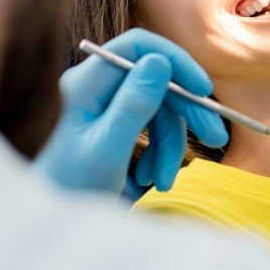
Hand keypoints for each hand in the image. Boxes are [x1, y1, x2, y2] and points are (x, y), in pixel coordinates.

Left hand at [35, 28, 227, 195]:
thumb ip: (133, 105)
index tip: (203, 89)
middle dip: (186, 112)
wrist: (53, 222)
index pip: (138, 47)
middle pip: (156, 80)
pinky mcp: (117, 122)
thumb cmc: (69, 189)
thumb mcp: (106, 150)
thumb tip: (160, 60)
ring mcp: (107, 104)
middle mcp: (98, 86)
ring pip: (159, 108)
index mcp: (88, 83)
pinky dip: (160, 152)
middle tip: (216, 138)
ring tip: (162, 181)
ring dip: (171, 145)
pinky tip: (151, 179)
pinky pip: (152, 126)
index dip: (175, 60)